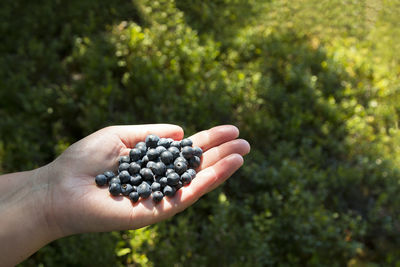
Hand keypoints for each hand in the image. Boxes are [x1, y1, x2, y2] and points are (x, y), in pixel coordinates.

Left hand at [45, 124, 249, 235]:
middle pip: (197, 166)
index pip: (186, 151)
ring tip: (243, 152)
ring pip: (198, 181)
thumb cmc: (85, 161)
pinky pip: (188, 194)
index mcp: (152, 162)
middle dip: (222, 153)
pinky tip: (226, 166)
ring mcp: (161, 196)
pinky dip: (209, 181)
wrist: (61, 188)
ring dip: (222, 167)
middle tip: (246, 141)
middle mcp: (160, 180)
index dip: (209, 139)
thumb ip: (150, 134)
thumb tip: (181, 130)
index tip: (230, 129)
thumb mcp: (119, 136)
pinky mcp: (158, 210)